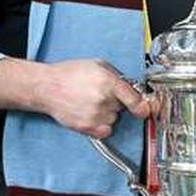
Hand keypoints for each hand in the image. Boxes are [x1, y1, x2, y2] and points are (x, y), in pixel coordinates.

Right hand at [33, 59, 149, 138]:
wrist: (47, 87)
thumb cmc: (70, 73)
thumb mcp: (98, 65)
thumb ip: (117, 76)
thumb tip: (132, 88)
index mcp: (108, 82)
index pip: (135, 100)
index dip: (144, 106)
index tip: (148, 110)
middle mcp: (103, 100)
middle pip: (123, 108)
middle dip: (117, 102)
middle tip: (101, 94)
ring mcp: (95, 116)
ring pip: (114, 119)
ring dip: (108, 113)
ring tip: (91, 102)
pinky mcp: (87, 128)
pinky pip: (106, 131)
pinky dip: (102, 125)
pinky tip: (90, 113)